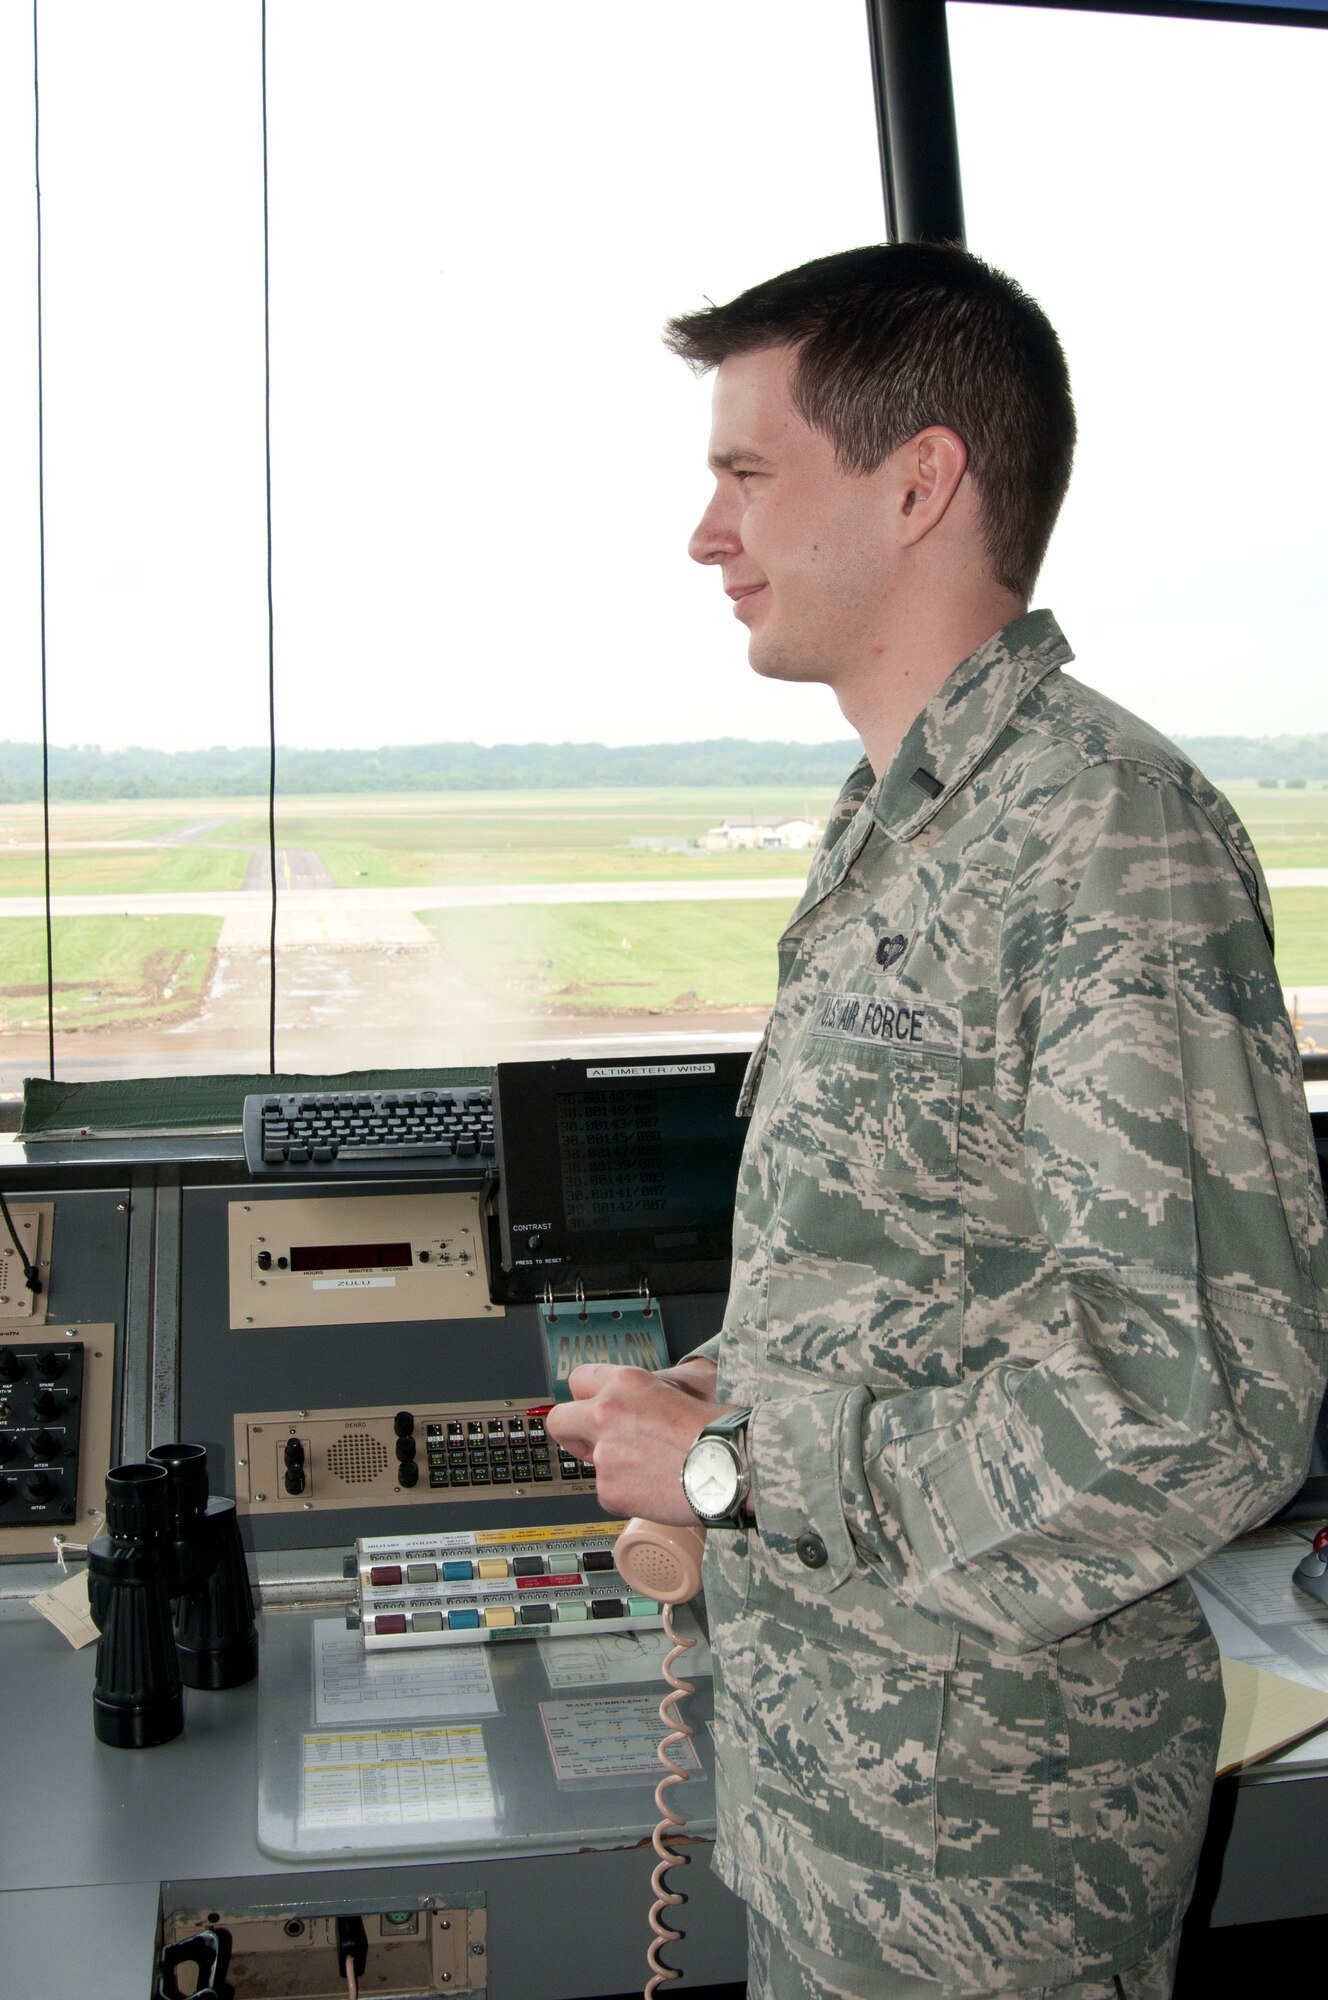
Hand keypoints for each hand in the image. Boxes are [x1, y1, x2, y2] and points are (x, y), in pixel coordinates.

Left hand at [544, 1361, 732, 1523]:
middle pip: (560, 1420)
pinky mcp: (610, 1490)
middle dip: (574, 1431)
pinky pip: (608, 1490)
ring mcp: (605, 1454)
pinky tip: (656, 1485)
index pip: (579, 1380)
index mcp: (626, 1382)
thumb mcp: (691, 1382)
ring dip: (612, 1464)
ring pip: (590, 1460)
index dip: (588, 1396)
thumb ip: (654, 1384)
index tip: (591, 1408)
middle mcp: (606, 1414)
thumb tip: (643, 1390)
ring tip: (650, 1467)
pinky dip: (628, 1492)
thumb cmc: (722, 1427)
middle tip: (595, 1441)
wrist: (733, 1468)